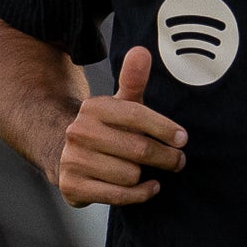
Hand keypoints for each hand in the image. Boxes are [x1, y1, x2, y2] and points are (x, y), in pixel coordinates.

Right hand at [55, 45, 187, 205]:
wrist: (63, 154)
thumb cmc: (105, 130)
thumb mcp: (119, 104)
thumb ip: (133, 80)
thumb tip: (141, 50)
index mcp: (94, 107)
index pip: (137, 115)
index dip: (164, 128)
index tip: (182, 139)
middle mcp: (79, 132)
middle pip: (138, 149)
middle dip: (165, 157)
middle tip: (178, 160)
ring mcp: (73, 160)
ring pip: (130, 175)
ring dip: (146, 176)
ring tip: (150, 172)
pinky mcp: (72, 186)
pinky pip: (118, 195)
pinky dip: (139, 194)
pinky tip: (148, 187)